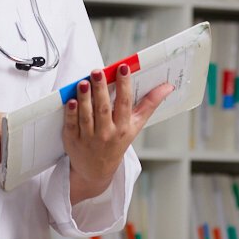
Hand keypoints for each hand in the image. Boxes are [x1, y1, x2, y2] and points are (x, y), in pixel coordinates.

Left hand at [63, 65, 173, 202]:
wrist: (97, 171)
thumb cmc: (118, 142)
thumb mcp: (136, 126)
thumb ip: (149, 104)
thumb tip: (168, 86)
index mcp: (124, 128)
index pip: (125, 103)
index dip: (124, 85)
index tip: (123, 68)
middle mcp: (107, 134)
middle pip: (104, 108)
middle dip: (101, 89)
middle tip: (98, 71)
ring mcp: (89, 138)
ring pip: (87, 115)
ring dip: (85, 99)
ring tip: (84, 82)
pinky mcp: (73, 140)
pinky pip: (72, 125)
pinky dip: (71, 113)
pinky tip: (70, 100)